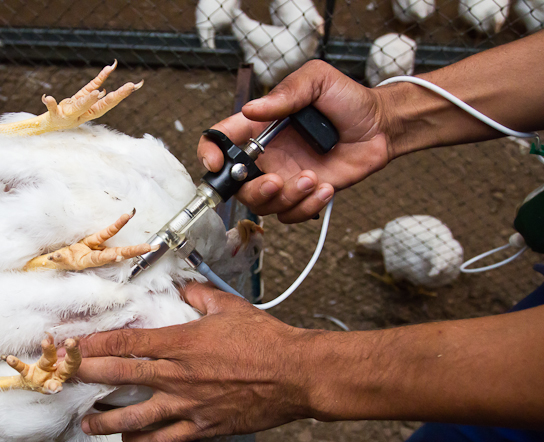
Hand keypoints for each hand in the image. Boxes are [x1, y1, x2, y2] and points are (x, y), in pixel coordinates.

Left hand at [77, 283, 320, 441]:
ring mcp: (187, 405)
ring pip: (133, 418)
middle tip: (64, 376)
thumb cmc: (265, 340)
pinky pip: (163, 440)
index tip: (74, 346)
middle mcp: (178, 375)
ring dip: (104, 420)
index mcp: (182, 342)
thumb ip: (200, 295)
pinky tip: (129, 440)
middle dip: (86, 376)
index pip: (126, 343)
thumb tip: (183, 285)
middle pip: (119, 377)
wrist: (295, 375)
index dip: (95, 345)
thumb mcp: (230, 307)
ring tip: (87, 421)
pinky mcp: (201, 428)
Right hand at [198, 60, 392, 222]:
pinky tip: (326, 188)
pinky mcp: (304, 195)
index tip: (216, 164)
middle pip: (236, 186)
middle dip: (252, 190)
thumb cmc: (346, 99)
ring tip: (313, 178)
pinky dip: (307, 206)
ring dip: (286, 198)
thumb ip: (285, 93)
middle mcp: (266, 157)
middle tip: (276, 181)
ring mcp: (284, 178)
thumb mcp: (316, 80)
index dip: (209, 153)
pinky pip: (291, 215)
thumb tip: (252, 110)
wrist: (380, 125)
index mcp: (259, 128)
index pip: (220, 141)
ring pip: (263, 205)